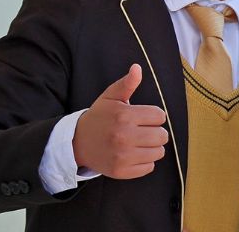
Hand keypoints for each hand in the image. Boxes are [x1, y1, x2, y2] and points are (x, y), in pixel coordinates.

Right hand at [72, 64, 168, 178]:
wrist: (77, 143)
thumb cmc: (99, 117)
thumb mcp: (110, 97)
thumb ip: (126, 83)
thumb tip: (137, 68)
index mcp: (124, 116)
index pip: (160, 116)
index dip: (153, 116)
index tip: (142, 117)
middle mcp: (124, 136)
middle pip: (162, 135)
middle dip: (155, 131)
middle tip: (142, 130)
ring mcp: (122, 156)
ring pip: (158, 152)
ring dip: (152, 147)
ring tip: (138, 142)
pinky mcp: (121, 171)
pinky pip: (149, 167)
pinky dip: (144, 162)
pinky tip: (132, 154)